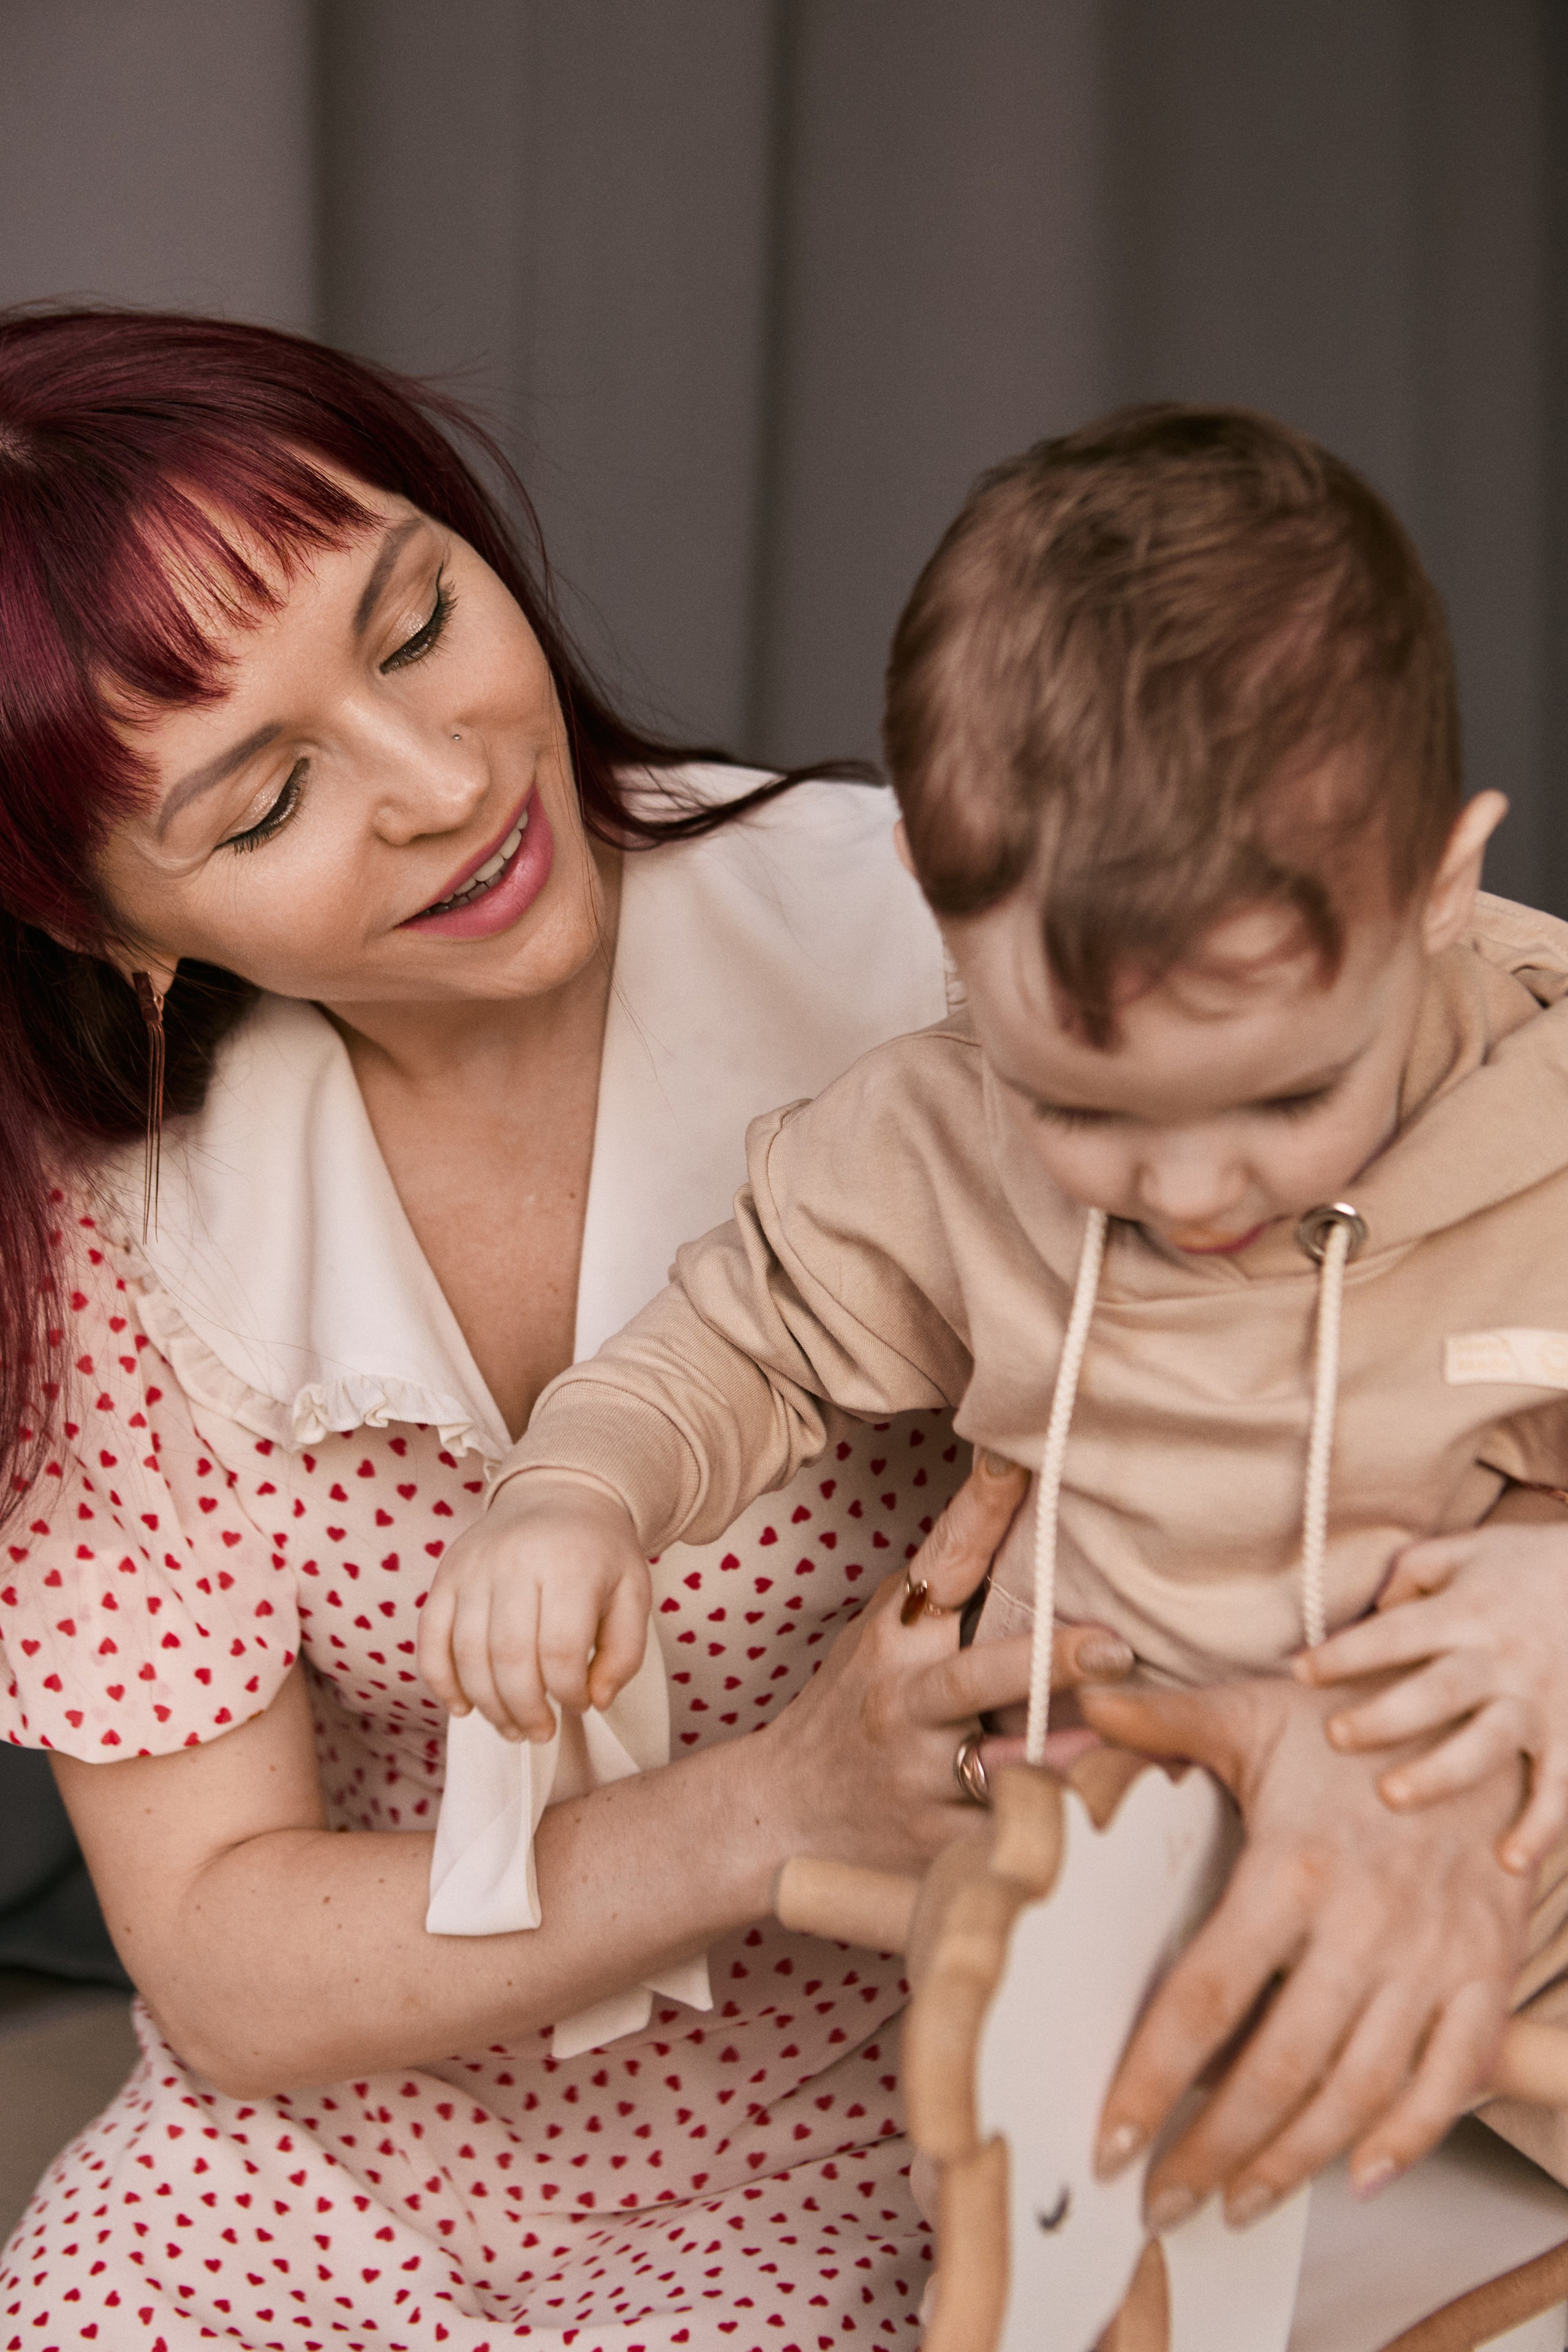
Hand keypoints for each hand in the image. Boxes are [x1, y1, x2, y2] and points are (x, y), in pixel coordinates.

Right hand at [417, 1474, 652, 1740]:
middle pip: (509, 1656)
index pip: (560, 1648)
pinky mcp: (446, 1573)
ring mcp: (473, 1566)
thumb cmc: (599, 1552)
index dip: (569, 1692)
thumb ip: (625, 1652)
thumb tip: (595, 1700)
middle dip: (524, 1709)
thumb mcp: (634, 1592)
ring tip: (511, 1727)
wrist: (559, 1492)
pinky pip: (430, 1635)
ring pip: (467, 1652)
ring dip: (487, 1704)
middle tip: (541, 1732)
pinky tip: (463, 1707)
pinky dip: (440, 1679)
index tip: (581, 1704)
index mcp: (570, 1563)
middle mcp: (515, 1560)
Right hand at [761, 1451, 1132, 1875]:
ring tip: (1137, 1746)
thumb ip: (939, 1595)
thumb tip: (1015, 1511)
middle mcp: (903, 1703)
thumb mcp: (878, 1637)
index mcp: (894, 1639)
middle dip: (1044, 1663)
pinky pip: (1007, 1834)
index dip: (979, 1509)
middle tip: (1112, 1646)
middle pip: (974, 1677)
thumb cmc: (848, 1707)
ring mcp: (918, 1778)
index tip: (1016, 1459)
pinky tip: (1111, 1814)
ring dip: (1067, 1756)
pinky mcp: (937, 1843)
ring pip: (999, 1768)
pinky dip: (1057, 1825)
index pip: (940, 1563)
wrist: (781, 1815)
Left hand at [1080, 1673, 1529, 2225]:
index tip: (1112, 2140)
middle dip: (1215, 2147)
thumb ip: (1163, 1719)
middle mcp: (1364, 1923)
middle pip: (1280, 2064)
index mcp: (1292, 1868)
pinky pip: (1453, 2075)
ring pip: (1361, 2088)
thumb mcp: (1252, 1714)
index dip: (1155, 2076)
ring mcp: (1433, 1955)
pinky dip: (1411, 2135)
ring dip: (1295, 2159)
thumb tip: (1085, 1699)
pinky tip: (1359, 2176)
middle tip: (1162, 2201)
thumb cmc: (1349, 1725)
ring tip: (1237, 2200)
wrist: (1477, 1719)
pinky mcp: (1486, 1972)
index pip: (1209, 1995)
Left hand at [1297, 1519, 1567, 1873]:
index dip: (1347, 1652)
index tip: (1299, 1671)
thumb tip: (1371, 1611)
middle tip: (1336, 1736)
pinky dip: (1542, 1826)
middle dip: (1386, 1716)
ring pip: (1490, 1743)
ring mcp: (1541, 1700)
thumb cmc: (1526, 1564)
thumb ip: (1412, 1573)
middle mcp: (1504, 1658)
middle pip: (1440, 1690)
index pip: (1397, 1633)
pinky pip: (1560, 1786)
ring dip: (1442, 1773)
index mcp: (1469, 1611)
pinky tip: (1511, 1862)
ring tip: (1392, 1797)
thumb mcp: (1466, 1550)